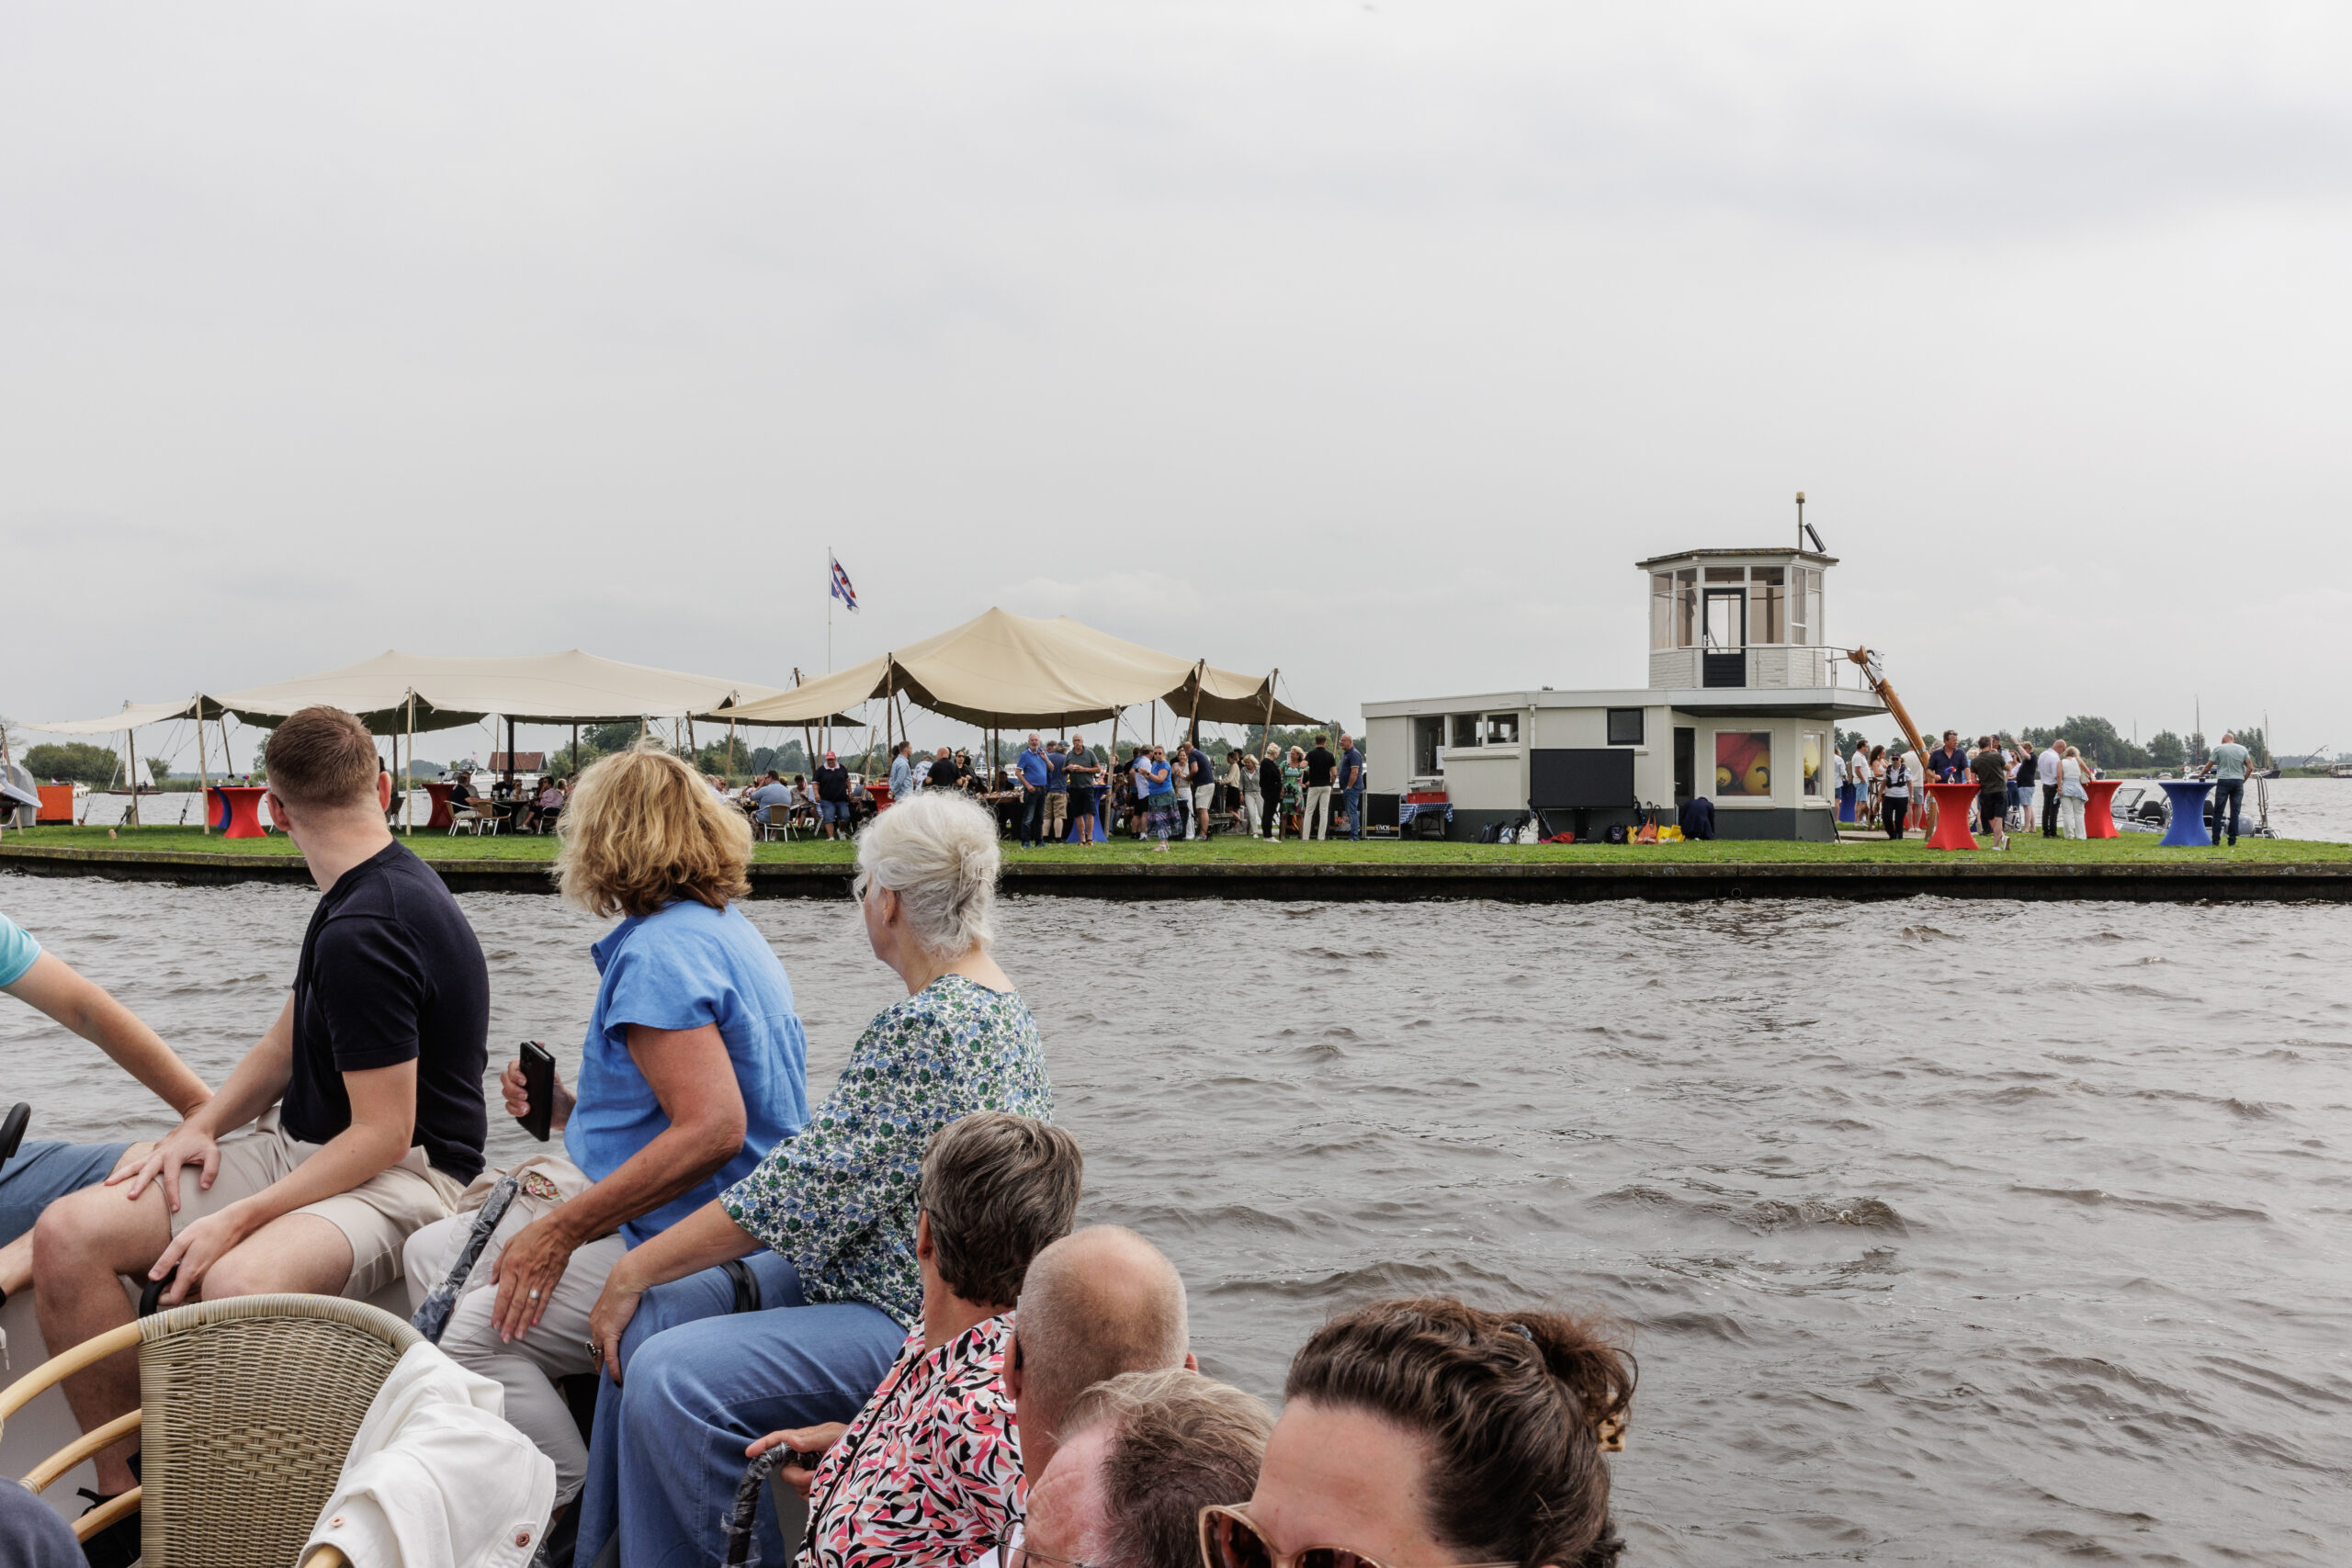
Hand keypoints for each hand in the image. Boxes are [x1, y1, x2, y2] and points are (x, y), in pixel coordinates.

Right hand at [111, 1122, 220, 1210]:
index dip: (173, 1194)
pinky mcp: (150, 1155)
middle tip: (130, 1197)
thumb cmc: (204, 1143)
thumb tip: (203, 1187)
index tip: (175, 1209)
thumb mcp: (214, 1154)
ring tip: (106, 1185)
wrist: (196, 1127)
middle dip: (139, 1185)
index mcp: (175, 1156)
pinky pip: (135, 1164)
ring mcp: (153, 1154)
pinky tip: (113, 1182)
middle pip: (147, 1171)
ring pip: (134, 1165)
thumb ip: (211, 1171)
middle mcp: (160, 1154)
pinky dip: (124, 1172)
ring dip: (121, 1175)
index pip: (172, 1179)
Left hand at [150, 1201, 257, 1304]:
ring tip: (179, 1272)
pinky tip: (191, 1273)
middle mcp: (202, 1281)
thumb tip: (152, 1278)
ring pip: (191, 1297)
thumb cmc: (207, 1230)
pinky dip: (192, 1288)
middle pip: (181, 1299)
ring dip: (181, 1290)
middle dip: (170, 1292)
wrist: (233, 1225)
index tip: (157, 1287)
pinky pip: (201, 1292)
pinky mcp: (216, 1278)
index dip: (161, 1297)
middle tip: (167, 1275)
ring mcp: (211, 1281)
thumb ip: (166, 1261)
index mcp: (191, 1272)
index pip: (174, 1299)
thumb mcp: (181, 1241)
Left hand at [489, 1208, 576, 1340]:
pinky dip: (539, 1312)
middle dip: (509, 1323)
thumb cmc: (535, 1234)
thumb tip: (492, 1282)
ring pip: (530, 1305)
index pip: (503, 1294)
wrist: (561, 1230)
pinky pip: (544, 1299)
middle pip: (516, 1304)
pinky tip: (534, 1323)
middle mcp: (525, 1275)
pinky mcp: (552, 1281)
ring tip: (518, 1336)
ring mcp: (539, 1279)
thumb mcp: (510, 1243)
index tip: (494, 1324)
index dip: (498, 1311)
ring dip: (523, 1322)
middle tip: (505, 1338)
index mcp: (512, 1266)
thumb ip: (499, 1264)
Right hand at [499, 1056, 575, 1131]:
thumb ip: (543, 1059)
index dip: (515, 1074)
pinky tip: (525, 1111)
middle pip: (505, 1080)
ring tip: (528, 1107)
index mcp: (523, 1070)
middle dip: (514, 1089)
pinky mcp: (515, 1106)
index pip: (512, 1067)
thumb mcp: (551, 1072)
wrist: (561, 1107)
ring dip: (516, 1101)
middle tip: (526, 1095)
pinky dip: (515, 1110)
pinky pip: (508, 1107)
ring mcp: (514, 1093)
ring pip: (506, 1094)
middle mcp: (516, 1080)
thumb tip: (541, 1042)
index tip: (525, 1081)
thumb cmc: (555, 1087)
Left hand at [587, 1269, 645, 1383]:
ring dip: (605, 1369)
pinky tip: (618, 1378)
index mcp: (596, 1316)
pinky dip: (614, 1369)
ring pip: (601, 1355)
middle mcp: (595, 1324)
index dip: (600, 1350)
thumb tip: (630, 1307)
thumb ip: (622, 1307)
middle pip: (596, 1349)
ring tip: (612, 1380)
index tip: (604, 1358)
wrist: (627, 1278)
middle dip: (599, 1362)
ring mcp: (600, 1329)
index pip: (596, 1338)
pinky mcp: (609, 1332)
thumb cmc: (627, 1282)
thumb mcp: (621, 1297)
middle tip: (605, 1375)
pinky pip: (610, 1356)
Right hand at [747, 1422, 848, 1497]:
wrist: (868, 1460)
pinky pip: (805, 1494)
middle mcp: (802, 1456)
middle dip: (798, 1477)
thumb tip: (791, 1441)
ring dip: (810, 1485)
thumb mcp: (835, 1435)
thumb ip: (814, 1438)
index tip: (750, 1452)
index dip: (764, 1445)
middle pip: (786, 1471)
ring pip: (795, 1485)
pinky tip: (827, 1486)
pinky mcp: (814, 1486)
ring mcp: (807, 1472)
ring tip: (829, 1477)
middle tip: (815, 1477)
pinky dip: (814, 1492)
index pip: (780, 1440)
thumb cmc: (852, 1440)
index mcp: (805, 1439)